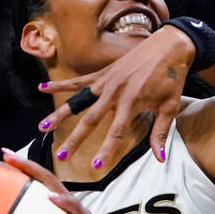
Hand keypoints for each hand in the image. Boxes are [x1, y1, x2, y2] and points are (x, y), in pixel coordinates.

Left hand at [0, 149, 142, 213]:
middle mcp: (59, 202)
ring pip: (51, 183)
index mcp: (48, 208)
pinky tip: (49, 198)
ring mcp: (73, 208)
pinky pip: (74, 208)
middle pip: (33, 176)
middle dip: (9, 164)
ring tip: (12, 161)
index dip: (4, 173)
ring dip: (32, 170)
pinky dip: (62, 202)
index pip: (25, 184)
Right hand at [37, 24, 194, 166]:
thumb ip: (160, 133)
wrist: (169, 47)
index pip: (116, 133)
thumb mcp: (170, 107)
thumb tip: (159, 158)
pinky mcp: (102, 73)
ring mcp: (105, 82)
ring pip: (77, 101)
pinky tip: (42, 88)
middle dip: (74, 140)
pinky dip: (60, 85)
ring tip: (42, 127)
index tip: (96, 167)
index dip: (106, 150)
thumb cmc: (172, 78)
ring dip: (59, 114)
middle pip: (89, 121)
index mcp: (131, 103)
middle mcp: (114, 93)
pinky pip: (78, 81)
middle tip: (61, 156)